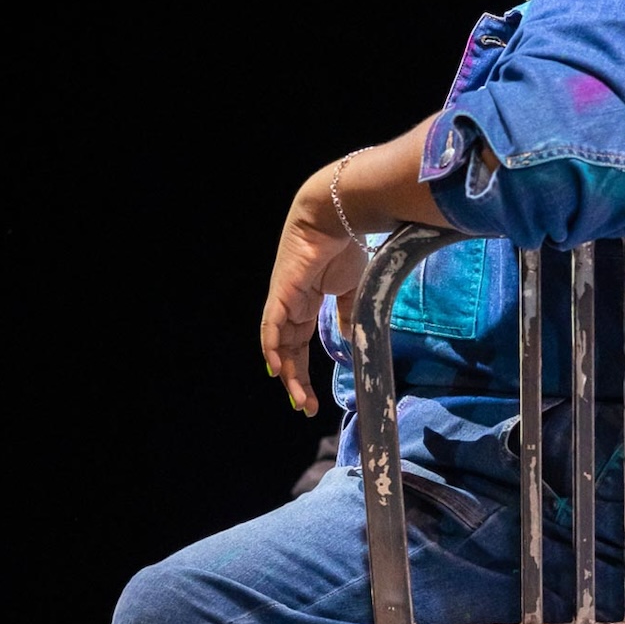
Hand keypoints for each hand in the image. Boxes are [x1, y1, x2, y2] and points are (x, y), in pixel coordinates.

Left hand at [260, 170, 365, 417]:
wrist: (338, 216)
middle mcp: (291, 307)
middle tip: (305, 407)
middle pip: (288, 353)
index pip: (299, 346)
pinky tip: (277, 371)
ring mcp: (284, 301)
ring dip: (288, 375)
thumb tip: (347, 341)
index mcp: (307, 306)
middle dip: (296, 382)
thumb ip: (347, 316)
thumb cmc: (347, 247)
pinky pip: (272, 327)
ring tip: (299, 400)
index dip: (304, 373)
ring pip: (279, 346)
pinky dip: (272, 349)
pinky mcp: (282, 292)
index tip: (312, 399)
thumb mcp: (352, 291)